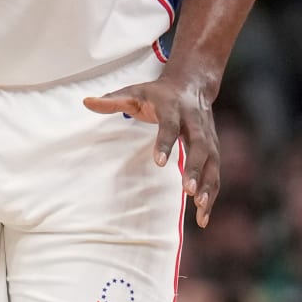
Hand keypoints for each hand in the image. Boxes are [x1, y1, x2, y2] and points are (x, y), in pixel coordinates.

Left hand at [84, 71, 220, 225]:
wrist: (193, 84)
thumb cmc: (158, 93)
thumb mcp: (135, 92)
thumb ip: (112, 100)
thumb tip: (86, 102)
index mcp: (173, 108)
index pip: (170, 126)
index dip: (166, 142)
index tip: (159, 162)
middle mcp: (195, 123)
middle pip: (200, 146)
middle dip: (195, 169)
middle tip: (187, 191)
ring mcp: (208, 137)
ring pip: (212, 163)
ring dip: (208, 186)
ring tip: (200, 208)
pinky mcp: (214, 149)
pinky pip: (215, 173)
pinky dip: (212, 194)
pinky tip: (203, 217)